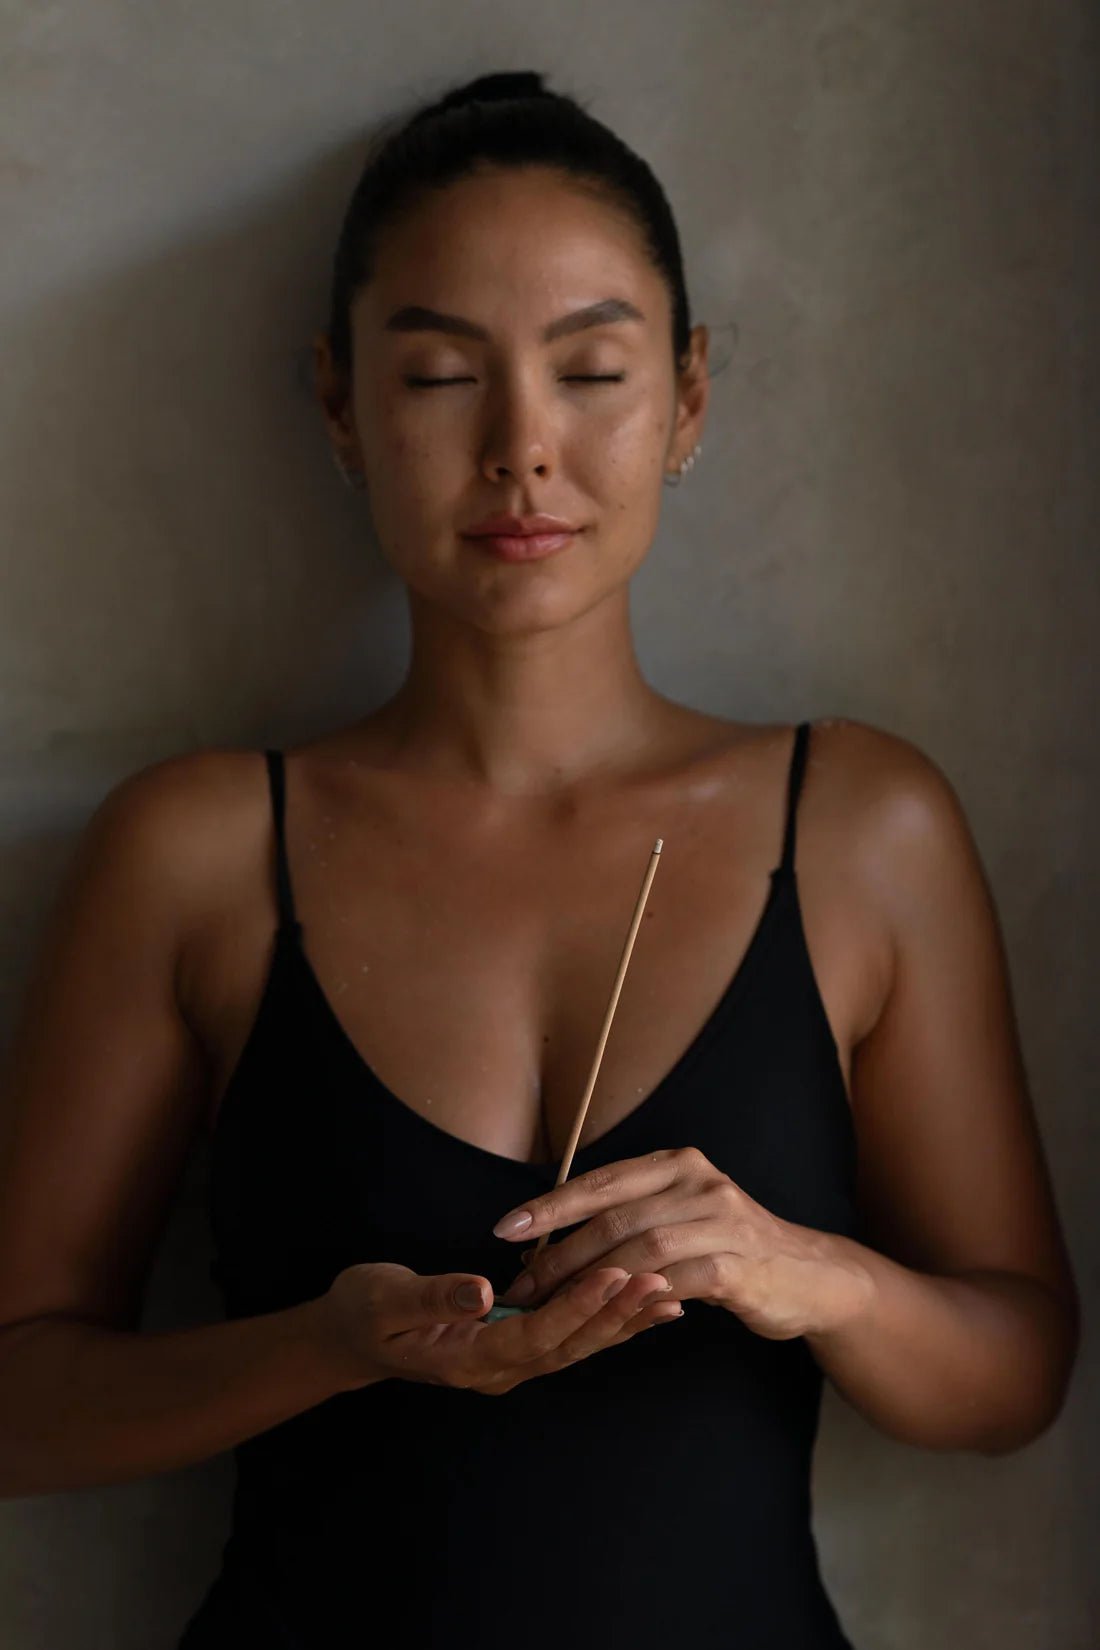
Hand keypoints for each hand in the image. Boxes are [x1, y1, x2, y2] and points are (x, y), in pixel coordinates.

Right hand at [317, 1260, 681, 1395]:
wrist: (350, 1339)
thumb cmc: (364, 1313)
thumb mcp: (384, 1300)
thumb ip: (433, 1298)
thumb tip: (482, 1291)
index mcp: (467, 1358)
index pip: (534, 1335)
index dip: (576, 1307)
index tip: (614, 1275)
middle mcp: (497, 1369)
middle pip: (568, 1346)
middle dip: (616, 1315)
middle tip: (662, 1282)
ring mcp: (509, 1363)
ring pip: (577, 1345)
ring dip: (622, 1320)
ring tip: (668, 1294)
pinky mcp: (516, 1346)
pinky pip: (570, 1337)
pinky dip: (608, 1321)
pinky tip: (642, 1305)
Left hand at [493, 1146, 873, 1341]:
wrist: (808, 1276)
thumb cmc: (728, 1246)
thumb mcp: (681, 1213)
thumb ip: (631, 1214)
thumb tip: (552, 1235)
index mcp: (676, 1164)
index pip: (601, 1179)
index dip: (551, 1204)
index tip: (506, 1228)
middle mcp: (699, 1183)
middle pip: (614, 1218)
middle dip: (559, 1253)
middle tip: (520, 1284)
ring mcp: (722, 1221)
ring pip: (638, 1250)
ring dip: (588, 1282)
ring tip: (552, 1306)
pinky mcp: (738, 1265)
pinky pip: (675, 1281)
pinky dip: (636, 1297)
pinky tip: (608, 1314)